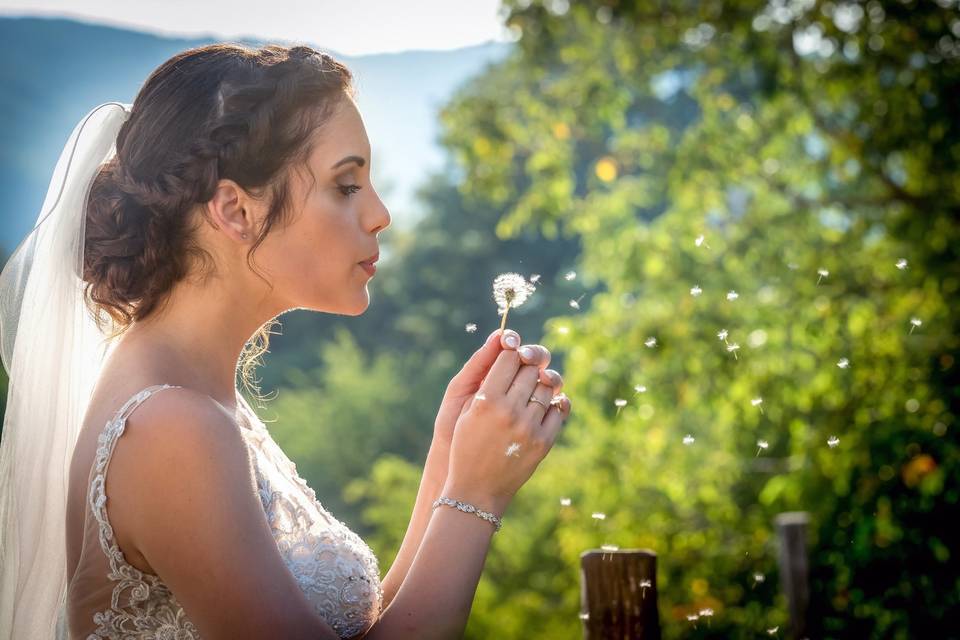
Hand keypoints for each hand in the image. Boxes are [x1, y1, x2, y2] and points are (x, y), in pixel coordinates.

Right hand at [442, 338, 571, 511]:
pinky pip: (559, 410)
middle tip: (524, 369)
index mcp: (486, 401)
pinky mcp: (544, 442)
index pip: (509, 359)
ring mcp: (529, 427)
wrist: (477, 489)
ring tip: (534, 387)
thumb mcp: (467, 412)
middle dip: (527, 366)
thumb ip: (487, 382)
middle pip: (530, 370)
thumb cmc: (466, 446)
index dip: (512, 352)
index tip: (512, 354)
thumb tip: (512, 353)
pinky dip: (556, 402)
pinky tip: (549, 402)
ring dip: (542, 383)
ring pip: (547, 387)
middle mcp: (510, 411)